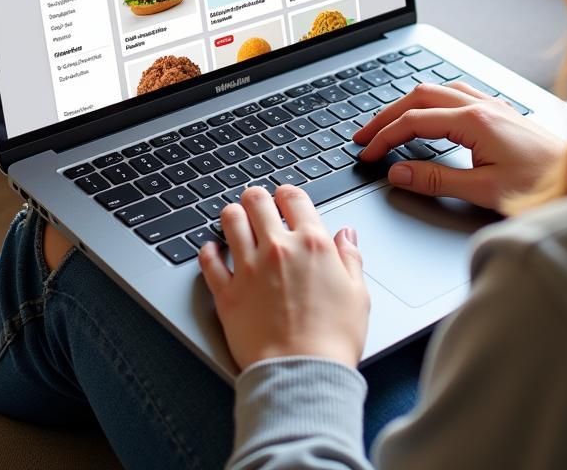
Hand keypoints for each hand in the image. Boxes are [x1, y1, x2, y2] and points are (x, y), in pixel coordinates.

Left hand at [198, 185, 369, 371]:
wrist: (303, 373)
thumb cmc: (333, 339)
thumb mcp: (358, 294)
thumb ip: (350, 258)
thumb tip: (347, 236)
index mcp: (312, 244)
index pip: (293, 197)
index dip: (287, 193)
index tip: (285, 197)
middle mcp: (278, 248)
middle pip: (256, 200)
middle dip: (256, 197)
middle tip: (256, 203)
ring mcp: (249, 269)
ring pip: (230, 220)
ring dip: (232, 215)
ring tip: (234, 218)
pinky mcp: (227, 293)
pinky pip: (209, 261)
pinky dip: (208, 251)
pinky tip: (212, 250)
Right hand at [353, 81, 564, 211]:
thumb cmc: (545, 188)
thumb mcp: (484, 191)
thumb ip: (436, 181)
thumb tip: (398, 173)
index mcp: (476, 121)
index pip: (414, 121)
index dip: (385, 136)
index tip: (367, 153)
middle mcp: (484, 106)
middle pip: (420, 96)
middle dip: (388, 115)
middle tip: (366, 136)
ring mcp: (494, 106)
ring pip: (439, 91)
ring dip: (409, 105)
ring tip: (390, 124)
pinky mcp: (502, 114)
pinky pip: (457, 94)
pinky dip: (432, 103)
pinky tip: (431, 117)